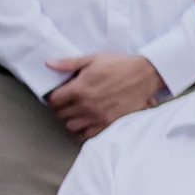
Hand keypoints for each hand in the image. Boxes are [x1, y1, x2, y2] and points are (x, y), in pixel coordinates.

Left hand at [41, 52, 164, 137]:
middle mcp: (86, 105)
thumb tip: (49, 63)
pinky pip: (86, 135)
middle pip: (60, 114)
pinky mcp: (108, 124)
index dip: (53, 98)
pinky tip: (86, 121)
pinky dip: (83, 130)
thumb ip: (68, 63)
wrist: (145, 75)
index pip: (54, 101)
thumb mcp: (93, 59)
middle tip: (67, 103)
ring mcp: (97, 116)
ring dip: (71, 119)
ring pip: (71, 126)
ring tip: (77, 112)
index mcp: (79, 88)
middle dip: (61, 108)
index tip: (57, 96)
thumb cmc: (120, 65)